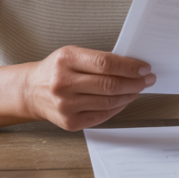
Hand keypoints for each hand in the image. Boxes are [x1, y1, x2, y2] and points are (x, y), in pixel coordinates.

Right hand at [23, 45, 155, 130]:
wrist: (31, 91)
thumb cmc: (56, 70)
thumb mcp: (72, 54)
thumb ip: (98, 60)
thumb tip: (132, 67)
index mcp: (65, 60)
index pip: (105, 63)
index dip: (129, 66)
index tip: (144, 68)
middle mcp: (63, 83)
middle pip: (109, 84)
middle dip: (135, 82)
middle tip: (148, 79)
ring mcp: (65, 105)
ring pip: (108, 102)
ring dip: (129, 95)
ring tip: (138, 89)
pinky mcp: (69, 122)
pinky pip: (102, 115)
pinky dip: (118, 107)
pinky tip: (124, 100)